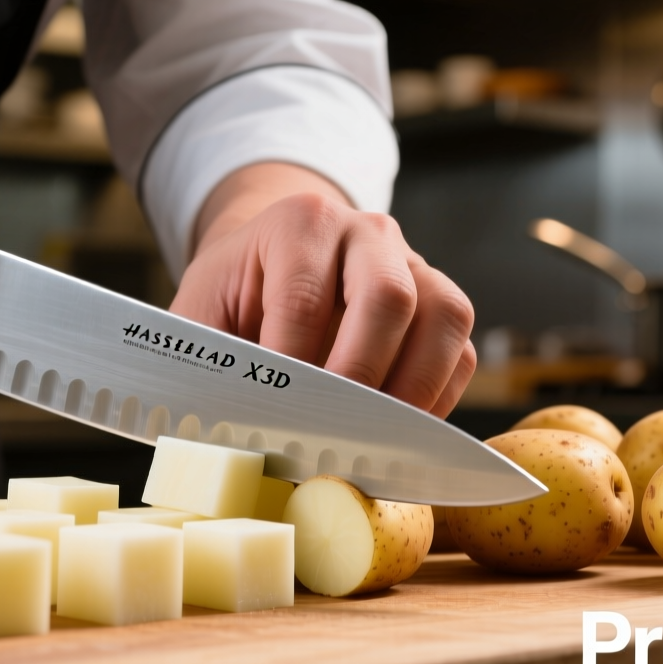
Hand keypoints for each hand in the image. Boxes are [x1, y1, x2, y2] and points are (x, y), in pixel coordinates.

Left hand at [170, 163, 475, 416]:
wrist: (271, 265)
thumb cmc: (237, 296)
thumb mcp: (201, 315)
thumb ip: (208, 364)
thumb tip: (222, 436)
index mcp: (301, 223)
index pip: (304, 298)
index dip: (292, 366)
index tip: (276, 418)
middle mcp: (368, 233)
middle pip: (388, 297)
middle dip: (361, 375)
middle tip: (332, 434)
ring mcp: (414, 266)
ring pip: (443, 317)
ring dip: (413, 390)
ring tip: (375, 441)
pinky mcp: (440, 306)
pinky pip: (461, 352)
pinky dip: (438, 400)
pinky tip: (398, 434)